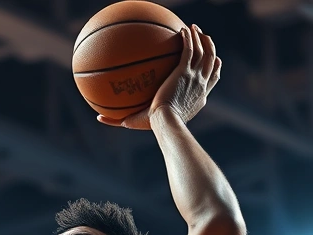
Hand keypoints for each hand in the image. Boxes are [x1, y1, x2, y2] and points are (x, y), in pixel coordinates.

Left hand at [97, 25, 220, 130]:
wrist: (165, 121)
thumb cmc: (156, 127)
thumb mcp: (141, 122)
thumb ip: (122, 119)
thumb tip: (97, 118)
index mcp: (198, 97)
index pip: (212, 80)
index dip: (214, 70)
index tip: (213, 62)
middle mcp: (200, 86)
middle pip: (212, 63)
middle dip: (211, 49)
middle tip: (205, 40)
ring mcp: (195, 77)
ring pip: (206, 52)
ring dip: (202, 39)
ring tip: (195, 29)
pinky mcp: (185, 71)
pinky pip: (189, 49)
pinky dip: (189, 38)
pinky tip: (183, 30)